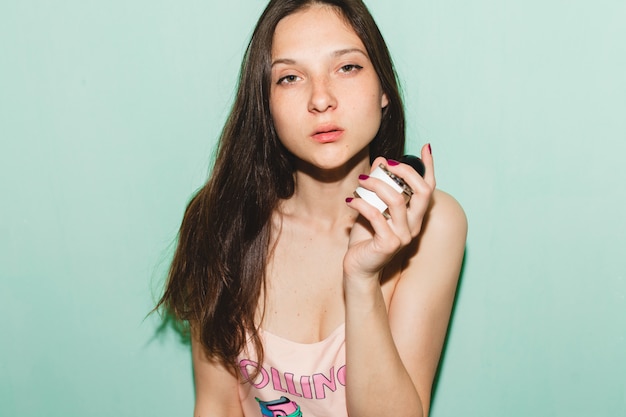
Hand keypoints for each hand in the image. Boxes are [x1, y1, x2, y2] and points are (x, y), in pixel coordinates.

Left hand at [344, 144, 434, 279]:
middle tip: (385, 164)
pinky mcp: (389, 244)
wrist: (358, 267)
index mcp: (414, 216)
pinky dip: (361, 203)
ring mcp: (403, 236)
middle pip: (422, 191)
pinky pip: (376, 215)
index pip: (429, 188)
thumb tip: (380, 161)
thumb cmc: (365, 237)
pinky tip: (350, 201)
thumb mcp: (372, 207)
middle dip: (404, 171)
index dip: (429, 167)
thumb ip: (378, 186)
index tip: (425, 148)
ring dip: (376, 185)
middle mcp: (414, 225)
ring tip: (360, 181)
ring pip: (396, 200)